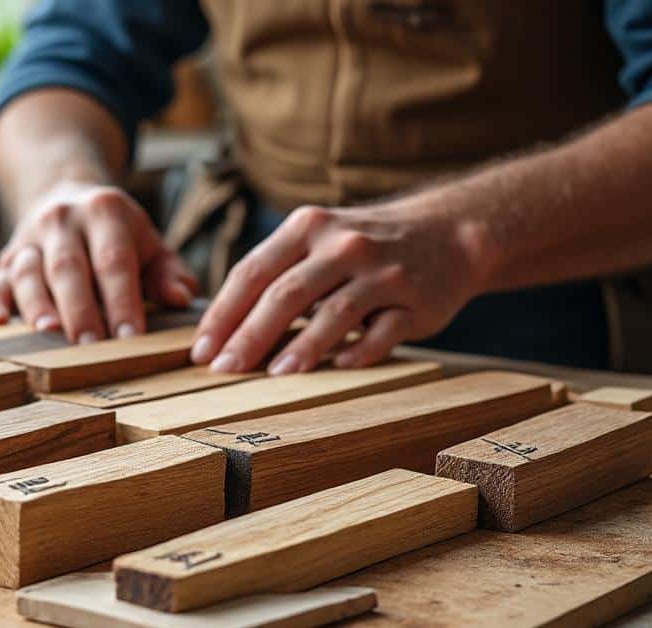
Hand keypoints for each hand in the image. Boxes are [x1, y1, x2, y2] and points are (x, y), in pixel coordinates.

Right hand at [0, 182, 197, 341]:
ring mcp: (29, 240)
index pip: (114, 260)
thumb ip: (169, 272)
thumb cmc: (117, 236)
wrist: (65, 197)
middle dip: (79, 308)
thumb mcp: (150, 244)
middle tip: (90, 347)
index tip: (131, 337)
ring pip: (29, 273)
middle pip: (68, 267)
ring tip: (49, 334)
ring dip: (37, 305)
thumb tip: (181, 299)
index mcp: (104, 212)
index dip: (122, 300)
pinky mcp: (4, 260)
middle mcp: (62, 220)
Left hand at [190, 204, 492, 373]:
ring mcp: (382, 271)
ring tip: (275, 376)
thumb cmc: (365, 247)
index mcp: (308, 228)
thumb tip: (221, 331)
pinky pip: (384, 330)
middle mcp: (343, 245)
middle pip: (286, 294)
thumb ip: (275, 275)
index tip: (201, 350)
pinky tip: (341, 367)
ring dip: (302, 347)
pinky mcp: (415, 299)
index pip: (253, 272)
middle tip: (224, 371)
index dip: (223, 314)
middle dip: (249, 336)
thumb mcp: (318, 241)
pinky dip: (361, 350)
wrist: (450, 232)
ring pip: (334, 312)